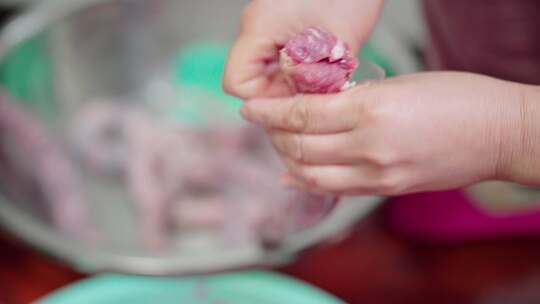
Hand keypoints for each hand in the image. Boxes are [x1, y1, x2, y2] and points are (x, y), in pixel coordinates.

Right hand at [223, 0, 383, 98]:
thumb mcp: (340, 41)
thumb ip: (319, 79)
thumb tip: (305, 108)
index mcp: (258, 27)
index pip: (237, 84)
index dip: (265, 99)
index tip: (296, 98)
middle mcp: (254, 27)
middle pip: (249, 80)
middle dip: (279, 92)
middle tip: (312, 91)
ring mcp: (265, 26)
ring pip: (263, 72)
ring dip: (288, 81)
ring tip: (319, 77)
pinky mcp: (279, 26)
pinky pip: (276, 59)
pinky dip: (295, 70)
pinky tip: (318, 66)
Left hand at [240, 72, 525, 195]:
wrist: (498, 134)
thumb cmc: (456, 98)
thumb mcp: (398, 85)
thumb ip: (353, 102)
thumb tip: (315, 113)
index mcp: (371, 108)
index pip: (302, 114)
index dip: (270, 112)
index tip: (250, 109)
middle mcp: (369, 146)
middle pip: (300, 146)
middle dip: (274, 134)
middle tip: (264, 122)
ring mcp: (378, 174)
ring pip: (312, 173)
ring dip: (287, 159)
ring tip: (279, 145)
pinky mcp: (387, 190)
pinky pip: (336, 190)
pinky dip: (308, 181)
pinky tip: (292, 174)